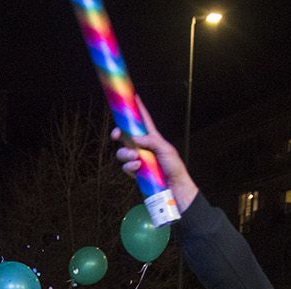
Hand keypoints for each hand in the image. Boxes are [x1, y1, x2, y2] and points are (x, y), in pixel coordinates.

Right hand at [111, 96, 198, 212]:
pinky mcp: (136, 172)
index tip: (132, 97)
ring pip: (123, 152)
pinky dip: (129, 167)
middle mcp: (144, 147)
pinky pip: (126, 167)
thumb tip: (134, 138)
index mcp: (152, 138)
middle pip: (126, 136)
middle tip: (116, 134)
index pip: (143, 120)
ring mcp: (139, 160)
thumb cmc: (174, 168)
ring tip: (135, 158)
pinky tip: (137, 168)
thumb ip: (151, 141)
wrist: (175, 189)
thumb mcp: (166, 150)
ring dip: (125, 153)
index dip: (137, 109)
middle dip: (118, 133)